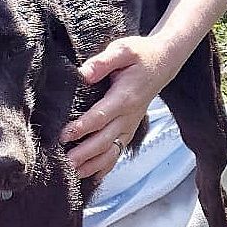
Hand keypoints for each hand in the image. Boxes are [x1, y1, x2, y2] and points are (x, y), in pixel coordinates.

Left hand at [60, 36, 176, 179]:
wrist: (162, 63)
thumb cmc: (140, 55)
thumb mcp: (123, 50)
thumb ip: (103, 62)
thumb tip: (83, 73)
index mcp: (124, 97)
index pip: (101, 116)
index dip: (83, 127)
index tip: (64, 135)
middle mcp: (128, 116)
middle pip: (105, 140)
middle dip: (85, 153)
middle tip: (65, 163)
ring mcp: (130, 125)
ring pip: (112, 151)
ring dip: (93, 164)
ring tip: (74, 174)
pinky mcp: (129, 130)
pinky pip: (118, 152)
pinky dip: (106, 166)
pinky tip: (92, 177)